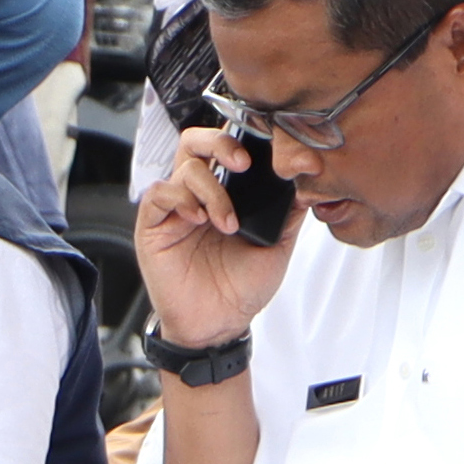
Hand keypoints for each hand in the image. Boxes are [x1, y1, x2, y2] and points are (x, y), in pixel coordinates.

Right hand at [133, 128, 297, 351]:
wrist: (219, 323)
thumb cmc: (242, 287)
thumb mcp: (278, 246)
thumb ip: (290, 213)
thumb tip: (310, 182)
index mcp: (226, 194)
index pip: (225, 149)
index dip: (241, 140)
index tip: (265, 152)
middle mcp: (198, 195)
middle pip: (196, 142)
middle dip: (220, 143)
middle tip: (243, 164)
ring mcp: (175, 208)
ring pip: (184, 167)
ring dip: (212, 190)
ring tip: (228, 223)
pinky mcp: (154, 226)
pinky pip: (159, 194)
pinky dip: (181, 200)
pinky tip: (199, 220)